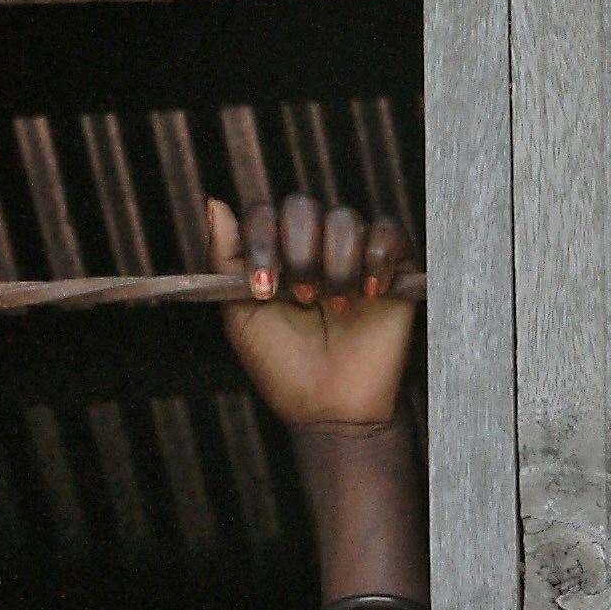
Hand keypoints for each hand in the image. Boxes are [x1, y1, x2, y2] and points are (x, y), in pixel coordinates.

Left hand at [208, 193, 414, 430]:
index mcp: (276, 253)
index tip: (264, 288)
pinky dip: (377, 259)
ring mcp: (355, 252)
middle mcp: (315, 245)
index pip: (265, 213)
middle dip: (298, 252)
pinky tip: (369, 294)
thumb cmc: (283, 366)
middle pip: (302, 206)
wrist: (328, 406)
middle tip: (304, 298)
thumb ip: (225, 257)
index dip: (261, 242)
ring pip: (345, 218)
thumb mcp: (240, 313)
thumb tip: (215, 203)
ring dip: (336, 264)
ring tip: (337, 306)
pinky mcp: (395, 266)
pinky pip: (389, 232)